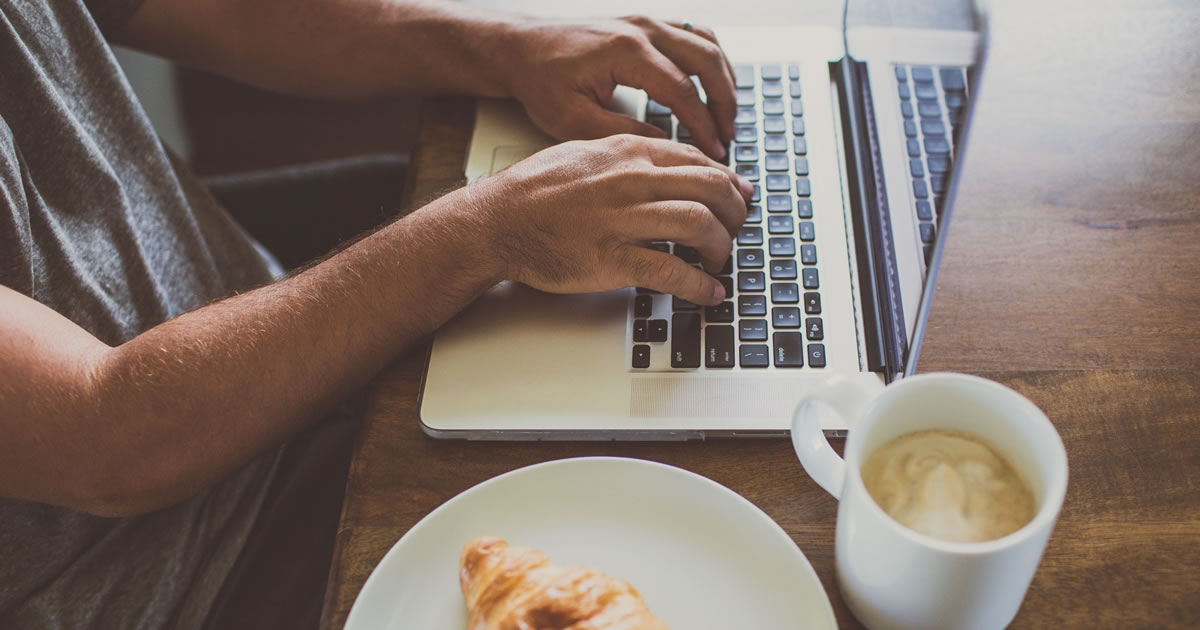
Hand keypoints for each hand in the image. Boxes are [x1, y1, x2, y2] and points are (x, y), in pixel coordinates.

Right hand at [464, 135, 751, 305]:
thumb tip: (666, 162)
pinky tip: (708, 294)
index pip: (698, 161)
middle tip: (736, 231)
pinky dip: (699, 286)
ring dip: (722, 248)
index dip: (728, 182)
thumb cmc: (533, 191)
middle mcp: (630, 180)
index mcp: (627, 152)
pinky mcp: (612, 259)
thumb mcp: (585, 152)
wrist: (495, 221)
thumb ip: (627, 155)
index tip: (739, 197)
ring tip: (721, 263)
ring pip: (699, 224)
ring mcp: (622, 219)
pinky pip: (672, 270)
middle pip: (711, 189)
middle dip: (735, 213)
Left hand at [500, 15, 736, 159]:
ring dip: (723, 79)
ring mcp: (646, 22)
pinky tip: (713, 86)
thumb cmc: (540, 80)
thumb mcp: (573, 120)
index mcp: (626, 52)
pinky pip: (695, 35)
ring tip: (727, 115)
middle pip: (706, 61)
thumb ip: (621, 133)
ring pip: (706, 44)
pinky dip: (711, 61)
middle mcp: (642, 29)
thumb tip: (664, 147)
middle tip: (728, 136)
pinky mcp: (645, 24)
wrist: (521, 47)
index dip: (702, 124)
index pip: (681, 91)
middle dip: (724, 102)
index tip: (715, 151)